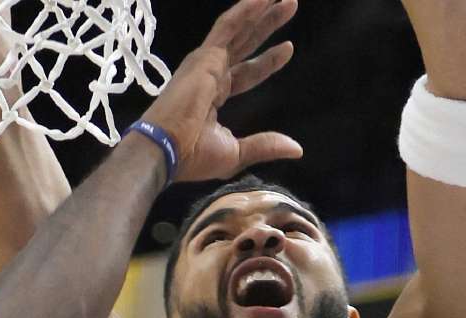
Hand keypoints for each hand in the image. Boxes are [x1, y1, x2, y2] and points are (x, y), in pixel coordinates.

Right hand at [141, 0, 302, 181]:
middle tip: (289, 5)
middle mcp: (210, 74)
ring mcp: (206, 62)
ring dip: (260, 12)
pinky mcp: (205, 56)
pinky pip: (228, 27)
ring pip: (238, 30)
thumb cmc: (195, 155)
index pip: (246, 73)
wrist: (169, 149)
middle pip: (245, 44)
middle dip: (267, 25)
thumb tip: (296, 149)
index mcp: (214, 96)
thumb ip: (266, 146)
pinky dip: (246, 11)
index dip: (267, 61)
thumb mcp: (237, 153)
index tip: (288, 48)